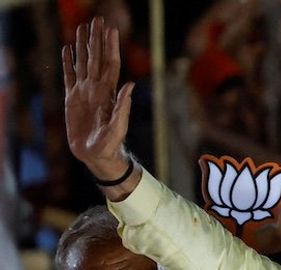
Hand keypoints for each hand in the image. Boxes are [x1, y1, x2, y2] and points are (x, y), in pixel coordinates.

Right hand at [63, 18, 133, 180]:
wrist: (97, 155)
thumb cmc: (110, 144)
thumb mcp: (118, 127)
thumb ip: (123, 107)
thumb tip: (130, 85)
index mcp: (108, 93)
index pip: (110, 64)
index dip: (110, 47)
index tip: (111, 29)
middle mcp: (97, 89)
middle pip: (96, 58)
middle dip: (97, 39)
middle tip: (97, 20)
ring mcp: (84, 92)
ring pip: (82, 63)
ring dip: (82, 46)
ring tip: (81, 28)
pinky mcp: (72, 99)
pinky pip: (69, 76)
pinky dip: (68, 62)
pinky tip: (67, 50)